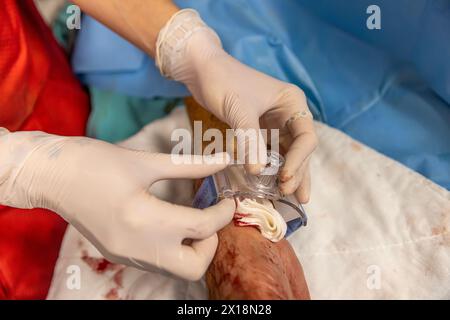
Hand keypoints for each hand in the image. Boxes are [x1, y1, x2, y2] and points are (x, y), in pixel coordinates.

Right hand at [0, 129, 234, 279]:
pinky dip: (173, 248)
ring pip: (175, 269)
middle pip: (193, 267)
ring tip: (192, 218)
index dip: (223, 213)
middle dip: (210, 244)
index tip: (229, 199)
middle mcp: (136, 247)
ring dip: (192, 248)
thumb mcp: (144, 161)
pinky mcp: (118, 254)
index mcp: (143, 219)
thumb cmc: (94, 162)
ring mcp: (126, 255)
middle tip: (209, 217)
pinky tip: (171, 223)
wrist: (50, 176)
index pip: (201, 228)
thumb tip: (223, 162)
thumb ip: (189, 166)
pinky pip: (157, 262)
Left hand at [156, 10, 317, 202]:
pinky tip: (272, 185)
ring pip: (287, 153)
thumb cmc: (223, 82)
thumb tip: (257, 172)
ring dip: (288, 174)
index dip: (299, 160)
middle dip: (297, 172)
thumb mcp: (239, 111)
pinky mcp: (260, 129)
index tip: (285, 178)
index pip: (306, 137)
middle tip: (293, 197)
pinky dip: (271, 168)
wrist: (202, 69)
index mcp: (292, 102)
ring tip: (290, 198)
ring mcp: (275, 122)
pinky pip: (270, 151)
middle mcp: (288, 113)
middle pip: (299, 148)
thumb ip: (251, 140)